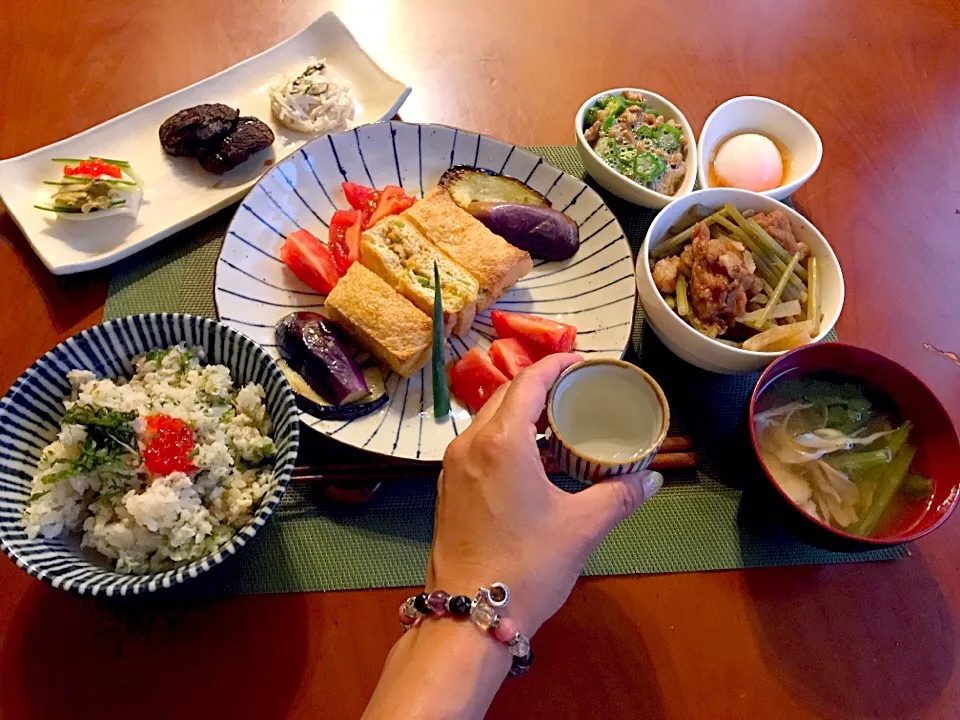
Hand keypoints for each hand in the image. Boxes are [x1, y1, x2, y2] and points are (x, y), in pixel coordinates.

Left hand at [426, 353, 662, 635]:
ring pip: (489, 421)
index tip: (583, 360)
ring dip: (522, 414)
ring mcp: (453, 467)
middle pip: (506, 396)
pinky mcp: (448, 489)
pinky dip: (507, 438)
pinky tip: (533, 459)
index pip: (528, 381)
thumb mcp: (581, 528)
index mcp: (501, 441)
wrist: (468, 617)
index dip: (557, 364)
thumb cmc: (526, 566)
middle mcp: (469, 444)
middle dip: (541, 386)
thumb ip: (619, 495)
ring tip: (560, 422)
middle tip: (577, 390)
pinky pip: (480, 445)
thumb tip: (651, 478)